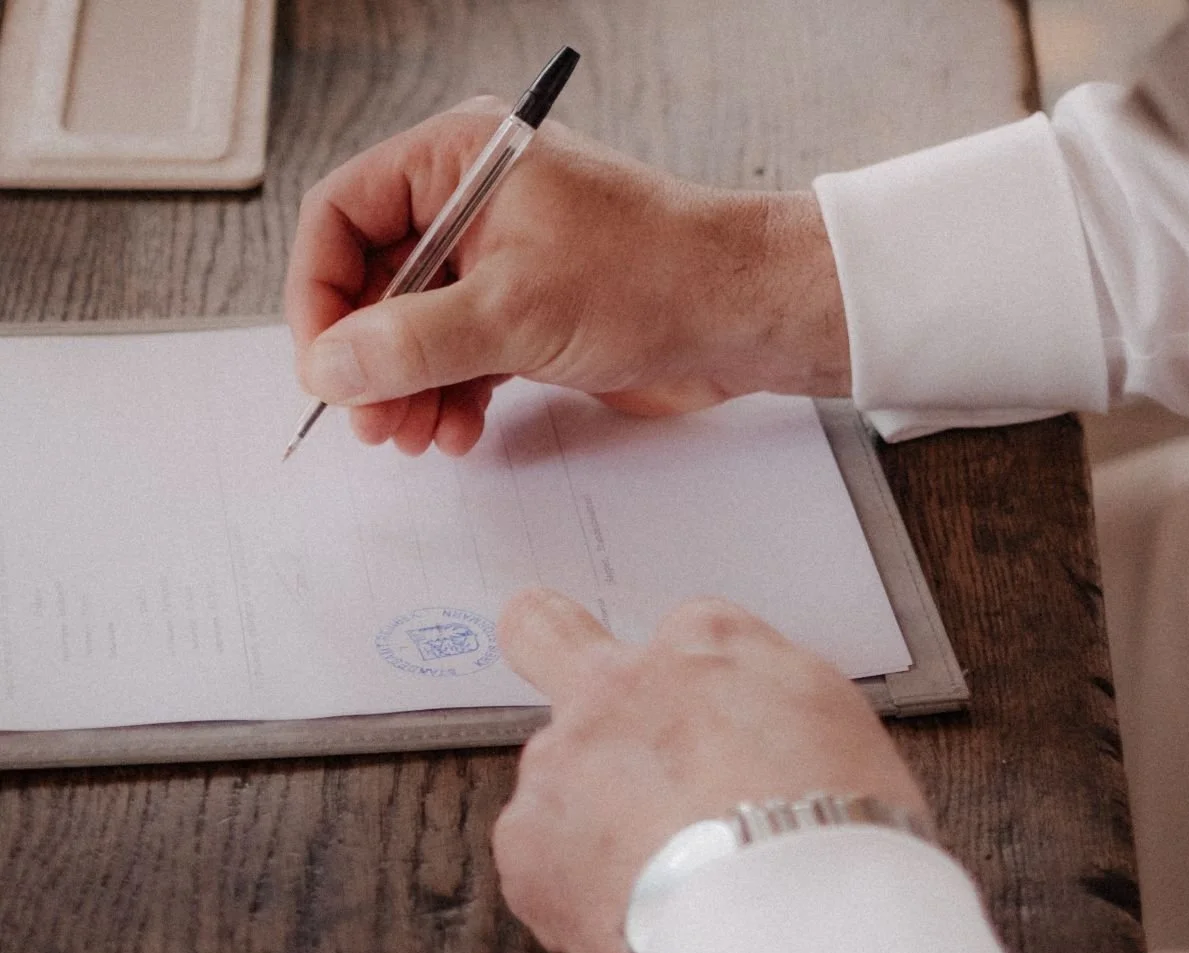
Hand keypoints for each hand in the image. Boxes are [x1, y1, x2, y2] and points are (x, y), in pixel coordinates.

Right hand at [284, 98, 848, 455]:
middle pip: (377, 278)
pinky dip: (453, 395)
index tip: (323, 364)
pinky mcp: (533, 311)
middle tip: (370, 421)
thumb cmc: (655, 277)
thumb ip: (411, 342)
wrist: (747, 316)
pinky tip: (457, 433)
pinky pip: (464, 353)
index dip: (321, 291)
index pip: (345, 213)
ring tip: (412, 436)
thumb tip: (329, 366)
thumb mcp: (514, 312)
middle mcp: (476, 201)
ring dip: (408, 387)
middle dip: (369, 356)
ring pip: (419, 325)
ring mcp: (505, 259)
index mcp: (461, 160)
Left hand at [490, 589, 928, 952]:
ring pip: (552, 769)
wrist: (787, 913)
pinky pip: (535, 857)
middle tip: (541, 647)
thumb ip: (775, 699)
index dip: (694, 681)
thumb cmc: (833, 825)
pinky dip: (571, 885)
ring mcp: (564, 759)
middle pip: (549, 635)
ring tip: (646, 873)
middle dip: (544, 639)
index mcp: (708, 646)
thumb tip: (761, 717)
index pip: (684, 632)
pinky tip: (624, 912)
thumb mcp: (838, 720)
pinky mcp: (526, 841)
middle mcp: (623, 686)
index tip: (700, 711)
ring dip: (583, 808)